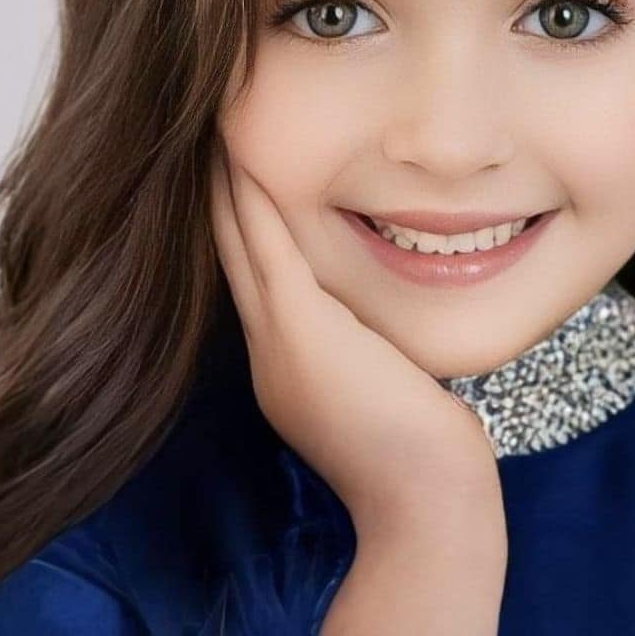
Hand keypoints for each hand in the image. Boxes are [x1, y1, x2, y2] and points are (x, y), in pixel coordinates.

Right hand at [208, 143, 505, 635]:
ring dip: (228, 183)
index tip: (236, 169)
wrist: (425, 507)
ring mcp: (279, 340)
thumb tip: (379, 322)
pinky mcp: (302, 330)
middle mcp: (269, 349)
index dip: (241, 221)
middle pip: (232, 251)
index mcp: (286, 363)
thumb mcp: (381, 390)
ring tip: (216, 128)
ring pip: (238, 242)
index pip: (256, 275)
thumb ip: (365, 350)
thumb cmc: (421, 456)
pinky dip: (252, 199)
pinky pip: (267, 246)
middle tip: (209, 134)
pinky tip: (242, 153)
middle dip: (222, 192)